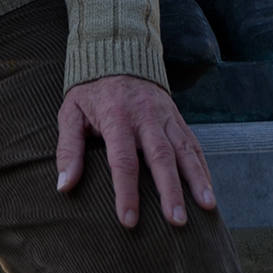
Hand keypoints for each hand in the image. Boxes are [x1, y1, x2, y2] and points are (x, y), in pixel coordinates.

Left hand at [56, 76, 214, 228]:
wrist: (117, 52)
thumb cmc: (91, 90)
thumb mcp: (71, 112)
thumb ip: (68, 149)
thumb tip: (64, 186)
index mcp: (116, 117)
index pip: (123, 159)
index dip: (126, 191)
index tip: (129, 220)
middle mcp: (145, 117)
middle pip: (160, 156)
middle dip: (170, 190)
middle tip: (177, 221)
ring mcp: (165, 116)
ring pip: (184, 149)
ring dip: (197, 179)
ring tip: (207, 206)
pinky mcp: (176, 116)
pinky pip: (192, 143)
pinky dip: (203, 167)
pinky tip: (208, 190)